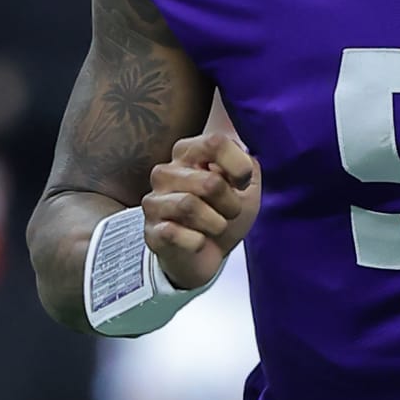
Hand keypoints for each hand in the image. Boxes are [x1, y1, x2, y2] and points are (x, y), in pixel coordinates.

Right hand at [144, 132, 260, 289]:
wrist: (204, 257)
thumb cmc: (223, 214)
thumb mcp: (246, 188)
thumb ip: (248, 166)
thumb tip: (243, 161)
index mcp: (188, 152)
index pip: (216, 142)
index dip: (240, 167)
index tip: (242, 185)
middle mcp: (165, 172)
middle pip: (210, 181)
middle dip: (231, 204)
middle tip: (229, 213)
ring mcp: (154, 201)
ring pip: (190, 206)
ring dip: (216, 224)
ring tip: (216, 227)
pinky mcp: (151, 231)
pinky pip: (175, 233)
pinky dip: (196, 242)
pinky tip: (198, 242)